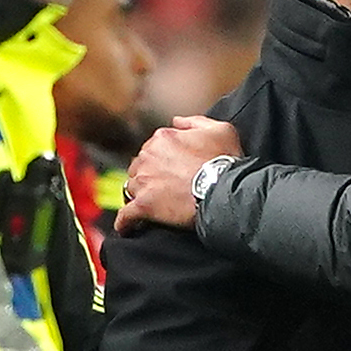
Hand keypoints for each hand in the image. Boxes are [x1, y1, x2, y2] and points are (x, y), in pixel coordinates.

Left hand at [118, 117, 241, 232]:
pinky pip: (126, 216)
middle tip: (165, 190)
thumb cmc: (225, 161)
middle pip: (140, 167)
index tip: (172, 171)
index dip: (163, 160)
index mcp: (163, 138)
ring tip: (151, 208)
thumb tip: (176, 121)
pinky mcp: (143, 205)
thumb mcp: (220, 129)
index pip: (153, 148)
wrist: (223, 191)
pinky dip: (125, 223)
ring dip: (139, 196)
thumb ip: (195, 121)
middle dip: (149, 176)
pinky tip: (128, 229)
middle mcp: (148, 156)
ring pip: (131, 188)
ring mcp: (143, 181)